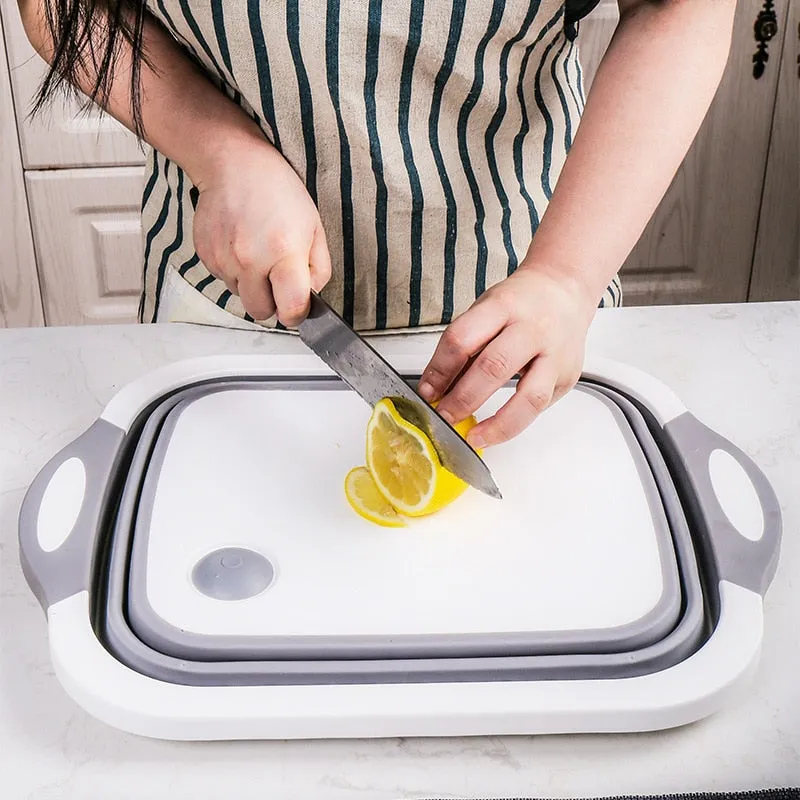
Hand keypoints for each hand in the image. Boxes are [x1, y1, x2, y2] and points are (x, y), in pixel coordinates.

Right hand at [192, 138, 330, 326]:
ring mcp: (224, 259)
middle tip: (278, 280)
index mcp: (284, 253)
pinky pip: (224, 280)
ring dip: (252, 284)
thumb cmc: (279, 191)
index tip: (298, 307)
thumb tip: (309, 297)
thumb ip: (319, 269)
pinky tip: (241, 244)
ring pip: (241, 296)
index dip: (297, 313)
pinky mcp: (206, 256)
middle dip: (272, 303)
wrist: (234, 164)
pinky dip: (235, 271)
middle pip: (261, 312)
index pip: (290, 310)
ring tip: (258, 252)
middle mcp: (251, 260)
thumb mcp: (315, 228)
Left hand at [417, 265, 596, 448]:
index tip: (427, 391)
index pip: (463, 339)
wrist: (565, 291)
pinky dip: (516, 423)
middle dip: (463, 399)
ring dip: (497, 424)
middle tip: (444, 417)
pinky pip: (540, 407)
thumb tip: (437, 388)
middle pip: (494, 367)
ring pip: (529, 397)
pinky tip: (497, 429)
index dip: (440, 369)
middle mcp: (533, 329)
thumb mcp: (485, 311)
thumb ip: (463, 347)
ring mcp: (555, 354)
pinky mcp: (567, 376)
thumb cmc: (520, 302)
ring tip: (474, 437)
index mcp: (504, 306)